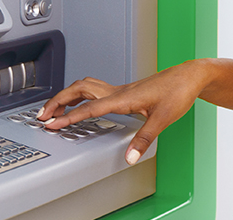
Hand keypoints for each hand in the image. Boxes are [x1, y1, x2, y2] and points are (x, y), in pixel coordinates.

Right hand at [35, 63, 207, 165]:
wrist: (189, 76)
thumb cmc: (178, 91)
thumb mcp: (163, 118)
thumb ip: (144, 139)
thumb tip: (130, 156)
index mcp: (123, 97)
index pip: (88, 108)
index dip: (68, 117)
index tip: (51, 124)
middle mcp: (118, 91)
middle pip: (79, 91)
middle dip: (58, 102)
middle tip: (42, 115)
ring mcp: (121, 90)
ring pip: (85, 86)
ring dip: (67, 95)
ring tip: (54, 108)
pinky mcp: (125, 91)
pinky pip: (95, 90)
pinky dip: (81, 95)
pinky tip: (81, 104)